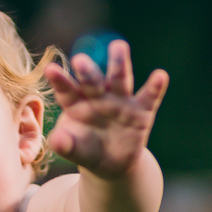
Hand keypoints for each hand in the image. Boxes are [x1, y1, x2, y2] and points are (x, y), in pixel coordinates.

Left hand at [44, 39, 167, 178]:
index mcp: (76, 104)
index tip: (50, 70)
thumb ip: (64, 145)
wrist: (112, 165)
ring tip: (119, 46)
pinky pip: (149, 98)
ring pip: (119, 80)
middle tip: (79, 60)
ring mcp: (120, 101)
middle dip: (87, 71)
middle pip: (92, 81)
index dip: (60, 81)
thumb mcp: (74, 151)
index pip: (67, 91)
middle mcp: (98, 97)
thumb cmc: (87, 151)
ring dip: (119, 64)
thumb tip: (56, 141)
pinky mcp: (141, 111)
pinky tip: (160, 76)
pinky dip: (155, 87)